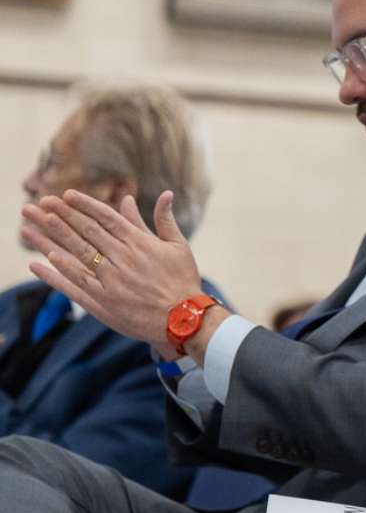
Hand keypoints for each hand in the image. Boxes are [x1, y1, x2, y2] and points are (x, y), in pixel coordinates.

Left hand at [21, 191, 206, 353]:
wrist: (184, 318)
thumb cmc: (183, 280)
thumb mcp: (178, 246)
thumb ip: (164, 220)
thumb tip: (165, 194)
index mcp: (139, 243)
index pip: (106, 218)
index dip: (85, 205)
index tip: (67, 194)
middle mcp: (122, 259)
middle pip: (86, 232)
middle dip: (63, 215)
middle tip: (44, 201)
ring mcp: (110, 281)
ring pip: (77, 254)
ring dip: (54, 237)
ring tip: (35, 224)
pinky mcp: (103, 302)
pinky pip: (76, 284)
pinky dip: (58, 272)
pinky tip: (43, 260)